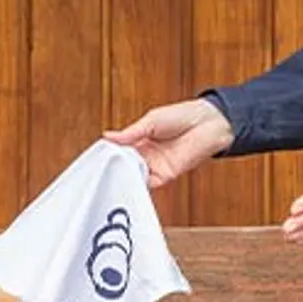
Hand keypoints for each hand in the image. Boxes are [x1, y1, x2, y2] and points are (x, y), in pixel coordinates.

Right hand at [102, 98, 234, 187]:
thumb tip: (107, 137)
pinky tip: (128, 182)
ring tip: (110, 177)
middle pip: (124, 165)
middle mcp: (146, 155)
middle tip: (98, 171)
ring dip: (124, 177)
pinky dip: (138, 185)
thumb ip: (130, 133)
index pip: (119, 151)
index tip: (95, 158)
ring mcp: (155, 166)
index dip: (108, 155)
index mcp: (140, 140)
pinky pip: (148, 184)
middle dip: (113, 168)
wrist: (207, 124)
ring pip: (134, 176)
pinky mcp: (165, 175)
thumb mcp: (150, 121)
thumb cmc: (182, 116)